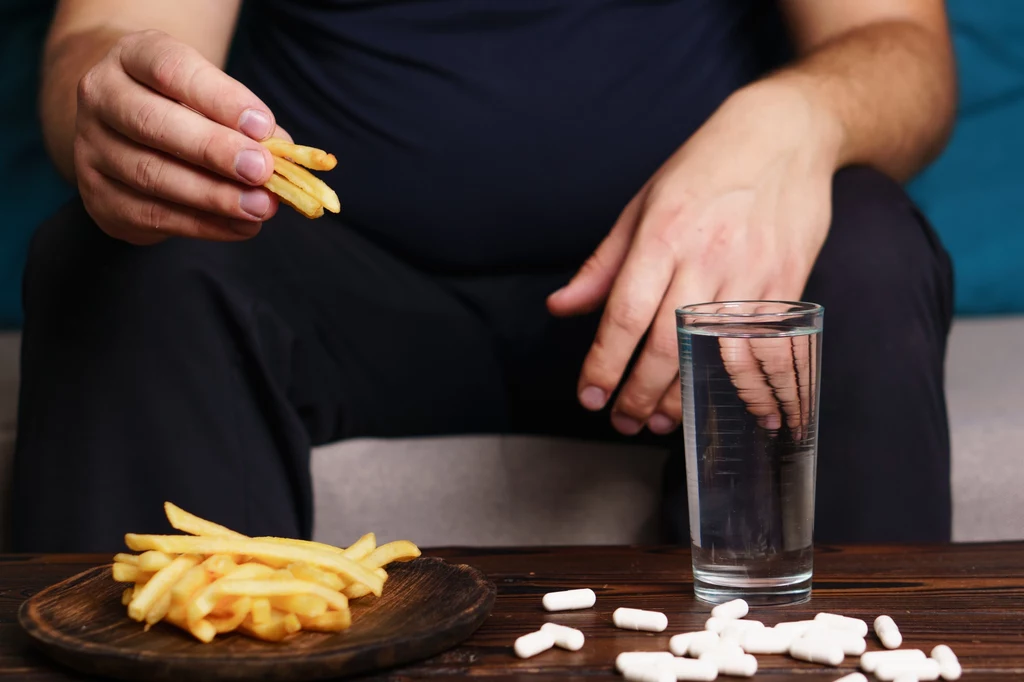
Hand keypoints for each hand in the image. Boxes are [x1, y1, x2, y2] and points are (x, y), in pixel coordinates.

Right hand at [74, 30, 287, 244]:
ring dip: (214, 196)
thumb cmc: (181, 106)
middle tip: (261, 171)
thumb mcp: (209, 95)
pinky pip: (153, 216)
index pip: (171, 69)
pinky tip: (241, 227)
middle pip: (153, 124)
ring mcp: (91, 149)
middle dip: (214, 150)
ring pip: (151, 175)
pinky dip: (204, 225)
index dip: (219, 98)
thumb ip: (244, 120)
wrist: (124, 128)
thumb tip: (285, 156)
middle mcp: (102, 98)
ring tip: (260, 206)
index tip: (263, 126)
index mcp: (131, 57)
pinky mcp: (99, 198)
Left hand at [547, 80, 840, 434]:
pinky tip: (725, 408)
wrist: (785, 135)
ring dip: (684, 398)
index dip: (604, 363)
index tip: (589, 396)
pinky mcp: (789, 284)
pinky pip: (762, 349)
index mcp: (663, 234)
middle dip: (638, 393)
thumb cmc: (705, 168)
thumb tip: (561, 307)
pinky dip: (743, 386)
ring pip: (714, 354)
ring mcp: (752, 273)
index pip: (625, 314)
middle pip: (667, 344)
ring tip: (659, 423)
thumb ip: (603, 264)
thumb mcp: (643, 204)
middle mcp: (707, 257)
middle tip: (620, 421)